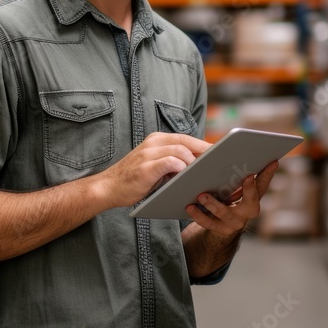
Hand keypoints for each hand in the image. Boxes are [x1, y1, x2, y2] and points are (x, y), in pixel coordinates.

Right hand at [95, 132, 210, 208]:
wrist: (108, 188)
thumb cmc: (133, 180)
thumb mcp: (154, 166)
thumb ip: (171, 162)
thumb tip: (197, 166)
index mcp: (156, 140)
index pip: (185, 138)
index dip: (203, 145)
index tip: (219, 154)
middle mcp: (153, 142)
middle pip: (186, 141)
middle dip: (205, 151)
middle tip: (220, 162)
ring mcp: (148, 153)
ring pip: (180, 150)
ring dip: (194, 162)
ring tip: (204, 173)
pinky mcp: (146, 167)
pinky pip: (170, 162)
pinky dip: (181, 167)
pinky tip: (187, 175)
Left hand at [185, 160, 278, 236]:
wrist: (221, 227)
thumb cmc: (228, 198)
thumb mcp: (235, 187)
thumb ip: (238, 174)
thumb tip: (239, 152)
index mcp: (253, 198)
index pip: (263, 185)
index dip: (269, 174)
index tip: (272, 161)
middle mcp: (247, 211)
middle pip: (251, 201)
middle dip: (250, 189)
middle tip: (248, 176)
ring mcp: (234, 222)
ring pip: (225, 212)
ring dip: (213, 203)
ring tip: (201, 195)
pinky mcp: (219, 229)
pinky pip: (208, 223)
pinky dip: (198, 215)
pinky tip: (189, 206)